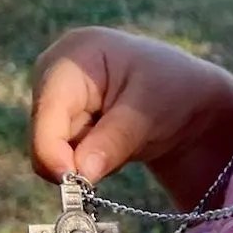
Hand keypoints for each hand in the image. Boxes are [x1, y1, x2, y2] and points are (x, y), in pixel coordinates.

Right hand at [31, 26, 232, 206]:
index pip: (49, 107)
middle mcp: (55, 71)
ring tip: (124, 141)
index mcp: (75, 52)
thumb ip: (113, 141)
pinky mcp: (62, 119)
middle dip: (72, 157)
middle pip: (43, 131)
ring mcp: (56, 96)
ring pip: (50, 149)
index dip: (52, 148)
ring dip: (83, 160)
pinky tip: (113, 144)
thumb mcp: (147, 113)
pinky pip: (61, 155)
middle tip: (112, 160)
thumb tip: (79, 173)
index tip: (74, 180)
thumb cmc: (173, 92)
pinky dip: (86, 160)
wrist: (189, 102)